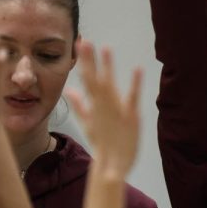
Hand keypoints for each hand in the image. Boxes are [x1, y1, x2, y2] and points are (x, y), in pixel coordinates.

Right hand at [65, 41, 142, 176]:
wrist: (111, 167)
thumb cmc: (102, 144)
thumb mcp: (88, 124)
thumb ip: (79, 107)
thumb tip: (69, 91)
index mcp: (94, 106)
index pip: (87, 79)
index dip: (84, 61)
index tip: (80, 43)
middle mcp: (103, 106)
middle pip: (94, 79)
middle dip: (89, 60)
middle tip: (85, 41)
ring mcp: (116, 111)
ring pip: (109, 85)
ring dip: (107, 67)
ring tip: (105, 48)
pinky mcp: (131, 117)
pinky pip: (132, 97)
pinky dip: (134, 84)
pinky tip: (137, 69)